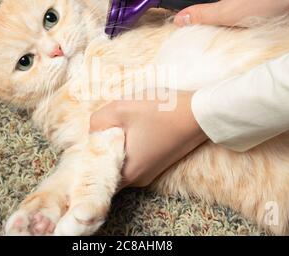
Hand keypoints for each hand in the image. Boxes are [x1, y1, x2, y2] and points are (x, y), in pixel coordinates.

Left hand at [89, 91, 207, 187]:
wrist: (201, 113)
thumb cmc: (162, 111)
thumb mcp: (121, 108)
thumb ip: (97, 121)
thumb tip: (94, 132)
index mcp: (127, 173)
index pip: (94, 174)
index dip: (87, 155)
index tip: (89, 137)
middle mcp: (137, 180)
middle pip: (107, 166)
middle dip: (102, 147)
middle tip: (105, 125)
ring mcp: (149, 173)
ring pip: (120, 160)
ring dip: (116, 144)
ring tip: (121, 123)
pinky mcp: (157, 164)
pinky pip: (133, 157)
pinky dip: (128, 144)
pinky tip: (134, 127)